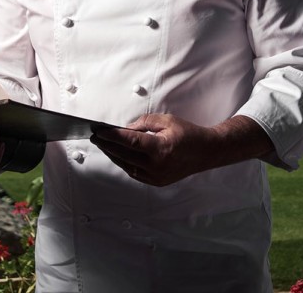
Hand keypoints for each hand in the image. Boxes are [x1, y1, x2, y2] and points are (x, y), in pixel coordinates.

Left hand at [91, 113, 273, 186]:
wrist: (205, 152)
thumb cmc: (188, 133)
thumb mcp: (167, 120)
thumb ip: (145, 123)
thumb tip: (126, 129)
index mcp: (160, 149)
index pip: (129, 142)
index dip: (112, 136)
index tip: (99, 131)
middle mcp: (157, 166)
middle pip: (125, 155)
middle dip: (108, 145)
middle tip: (96, 137)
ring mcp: (157, 176)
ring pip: (127, 166)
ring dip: (114, 155)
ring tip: (103, 145)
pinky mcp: (157, 182)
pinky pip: (135, 173)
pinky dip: (125, 163)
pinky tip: (118, 155)